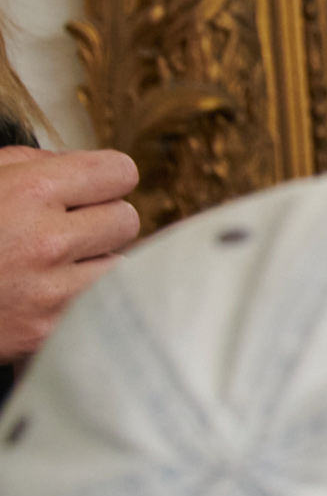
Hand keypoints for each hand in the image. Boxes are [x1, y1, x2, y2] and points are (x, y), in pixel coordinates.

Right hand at [0, 147, 140, 361]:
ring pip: (121, 266)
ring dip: (94, 264)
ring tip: (52, 264)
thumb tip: (78, 167)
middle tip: (65, 229)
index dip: (103, 179)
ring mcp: (51, 292)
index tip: (89, 189)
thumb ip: (29, 163)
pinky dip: (82, 299)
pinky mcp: (48, 332)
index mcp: (30, 191)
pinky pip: (98, 306)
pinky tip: (49, 293)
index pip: (120, 172)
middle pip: (127, 219)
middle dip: (99, 221)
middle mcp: (48, 240)